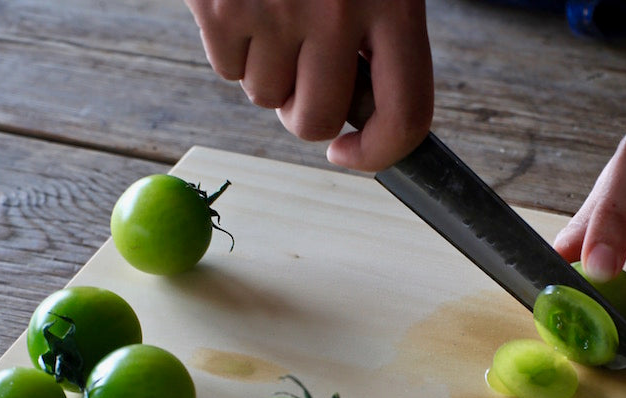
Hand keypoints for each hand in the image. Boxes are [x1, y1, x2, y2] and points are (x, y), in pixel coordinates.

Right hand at [185, 0, 432, 171]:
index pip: (405, 113)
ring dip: (266, 72)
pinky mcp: (220, 7)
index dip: (380, 152)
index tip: (351, 155)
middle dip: (304, 113)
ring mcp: (275, 10)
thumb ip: (379, 35)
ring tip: (272, 13)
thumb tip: (364, 117)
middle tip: (301, 76)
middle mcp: (338, 10)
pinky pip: (225, 69)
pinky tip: (242, 2)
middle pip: (318, 121)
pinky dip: (231, 47)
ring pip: (265, 98)